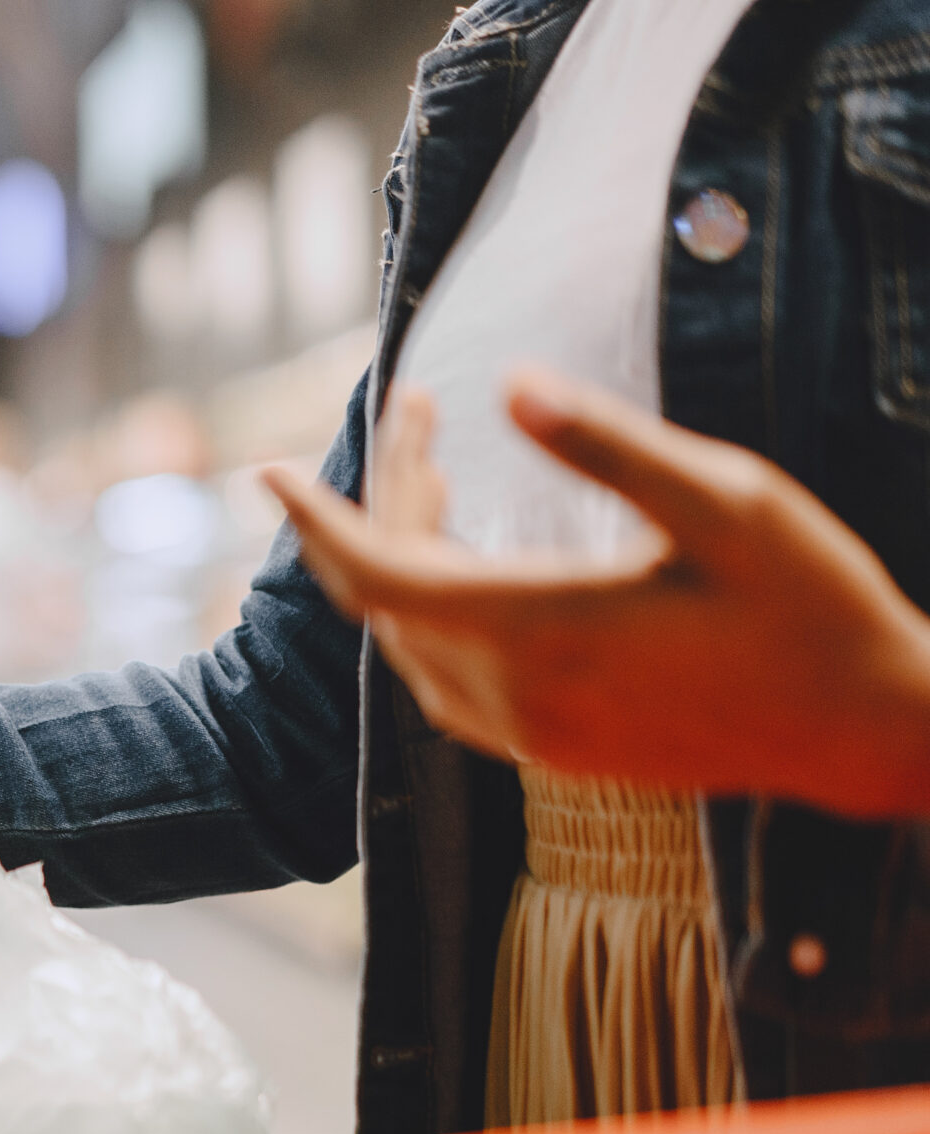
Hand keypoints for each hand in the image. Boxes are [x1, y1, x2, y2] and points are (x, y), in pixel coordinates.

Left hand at [262, 370, 929, 818]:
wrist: (867, 733)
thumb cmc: (813, 607)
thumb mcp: (727, 501)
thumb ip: (608, 446)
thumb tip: (511, 384)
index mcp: (543, 627)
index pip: (378, 572)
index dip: (313, 517)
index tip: (266, 467)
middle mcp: (514, 693)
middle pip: (388, 596)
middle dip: (379, 501)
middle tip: (417, 413)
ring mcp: (528, 732)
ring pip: (411, 639)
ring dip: (403, 555)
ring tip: (438, 468)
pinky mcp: (549, 749)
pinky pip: (445, 678)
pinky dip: (430, 611)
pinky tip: (464, 560)